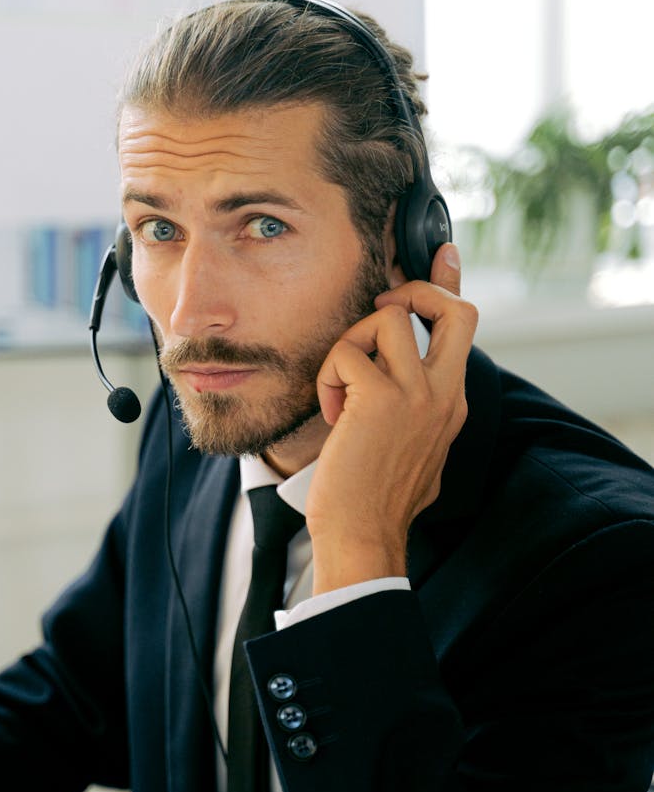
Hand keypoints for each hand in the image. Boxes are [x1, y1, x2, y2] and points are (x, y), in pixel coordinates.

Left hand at [307, 243, 476, 593]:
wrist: (364, 536)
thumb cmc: (377, 502)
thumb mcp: (415, 453)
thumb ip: (418, 416)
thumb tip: (398, 392)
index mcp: (452, 402)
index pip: (463, 328)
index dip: (451, 284)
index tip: (444, 254)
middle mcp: (444, 393)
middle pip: (455, 308)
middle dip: (415, 291)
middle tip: (379, 315)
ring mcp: (416, 395)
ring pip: (386, 321)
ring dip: (349, 345)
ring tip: (340, 389)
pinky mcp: (380, 399)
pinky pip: (346, 354)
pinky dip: (328, 378)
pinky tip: (330, 413)